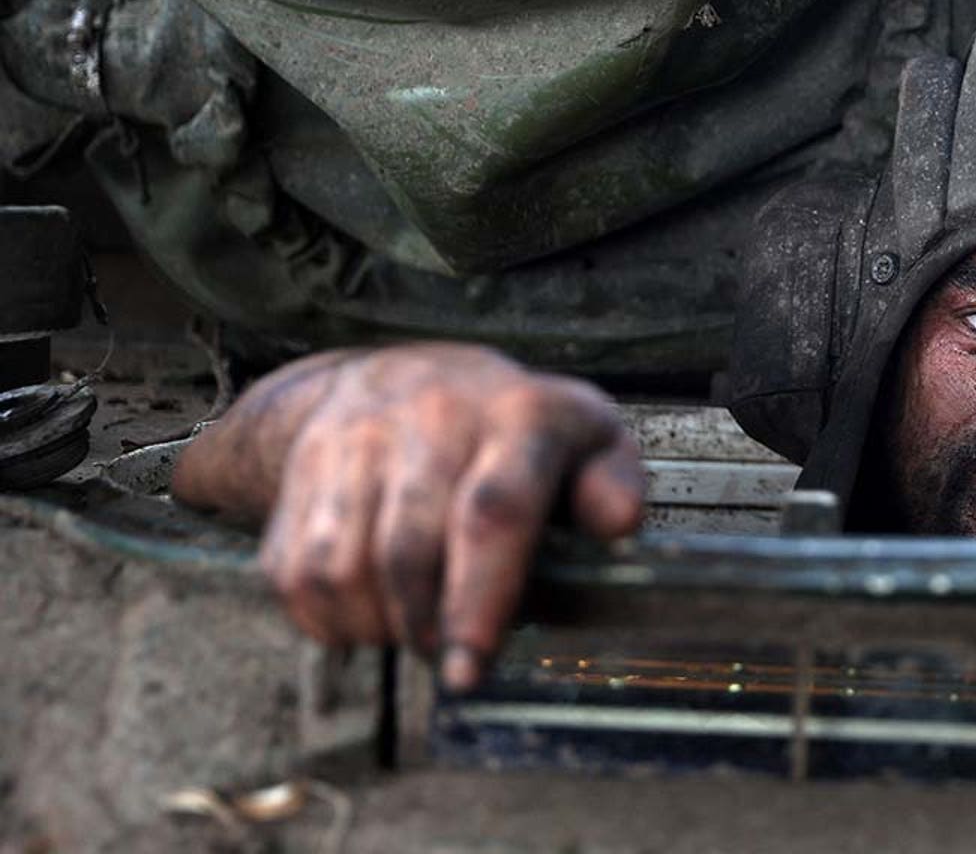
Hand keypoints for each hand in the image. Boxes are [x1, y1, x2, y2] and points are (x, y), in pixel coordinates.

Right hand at [173, 344, 645, 689]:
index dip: (480, 598)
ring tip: (413, 629)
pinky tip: (368, 613)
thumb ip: (613, 481)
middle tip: (453, 660)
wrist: (406, 371)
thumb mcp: (589, 436)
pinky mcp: (302, 466)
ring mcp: (356, 437)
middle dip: (425, 629)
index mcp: (517, 414)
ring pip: (340, 567)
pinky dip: (326, 617)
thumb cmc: (518, 427)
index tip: (471, 668)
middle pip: (408, 551)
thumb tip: (617, 524)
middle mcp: (429, 415)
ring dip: (374, 626)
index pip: (492, 510)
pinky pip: (293, 570)